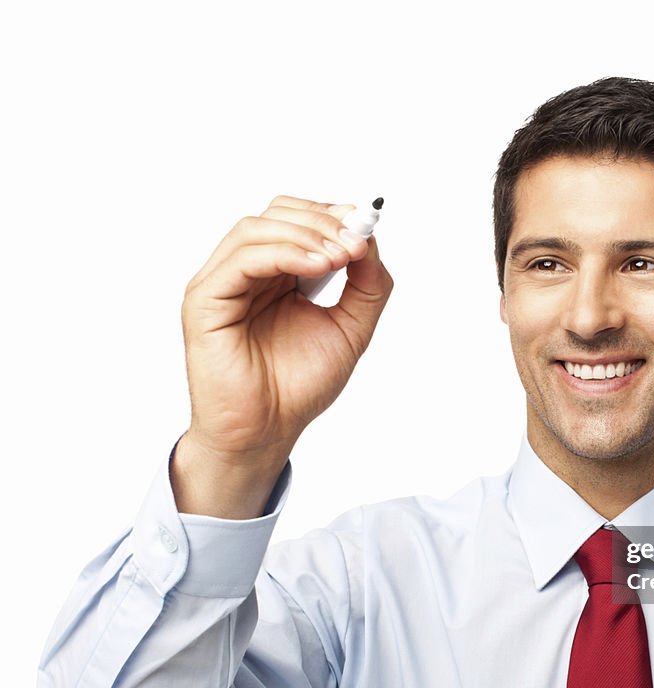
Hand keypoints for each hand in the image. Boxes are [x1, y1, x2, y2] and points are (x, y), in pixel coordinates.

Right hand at [172, 195, 392, 516]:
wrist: (268, 431)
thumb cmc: (298, 386)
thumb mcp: (350, 328)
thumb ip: (367, 285)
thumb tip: (371, 241)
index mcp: (276, 274)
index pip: (297, 220)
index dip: (331, 214)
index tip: (364, 221)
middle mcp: (246, 272)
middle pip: (275, 214)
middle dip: (321, 221)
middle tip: (355, 239)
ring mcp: (221, 283)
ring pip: (256, 229)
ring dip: (306, 234)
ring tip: (340, 256)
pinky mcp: (205, 300)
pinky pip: (241, 259)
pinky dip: (283, 253)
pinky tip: (317, 266)